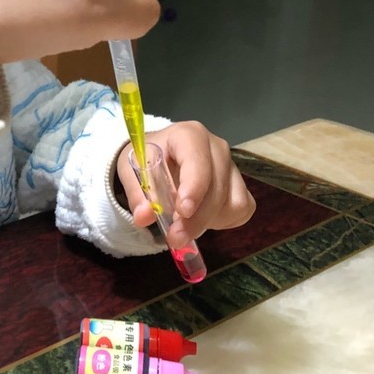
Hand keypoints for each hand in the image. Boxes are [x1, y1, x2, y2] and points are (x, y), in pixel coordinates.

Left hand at [116, 121, 255, 246]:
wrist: (161, 157)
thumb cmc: (148, 159)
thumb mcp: (132, 169)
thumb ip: (137, 193)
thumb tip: (144, 216)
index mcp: (189, 135)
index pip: (198, 161)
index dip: (193, 188)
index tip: (183, 212)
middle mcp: (217, 148)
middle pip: (216, 189)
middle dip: (196, 219)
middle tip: (175, 238)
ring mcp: (232, 167)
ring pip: (232, 203)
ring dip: (208, 222)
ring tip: (184, 224)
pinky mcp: (240, 185)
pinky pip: (241, 210)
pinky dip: (222, 222)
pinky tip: (202, 219)